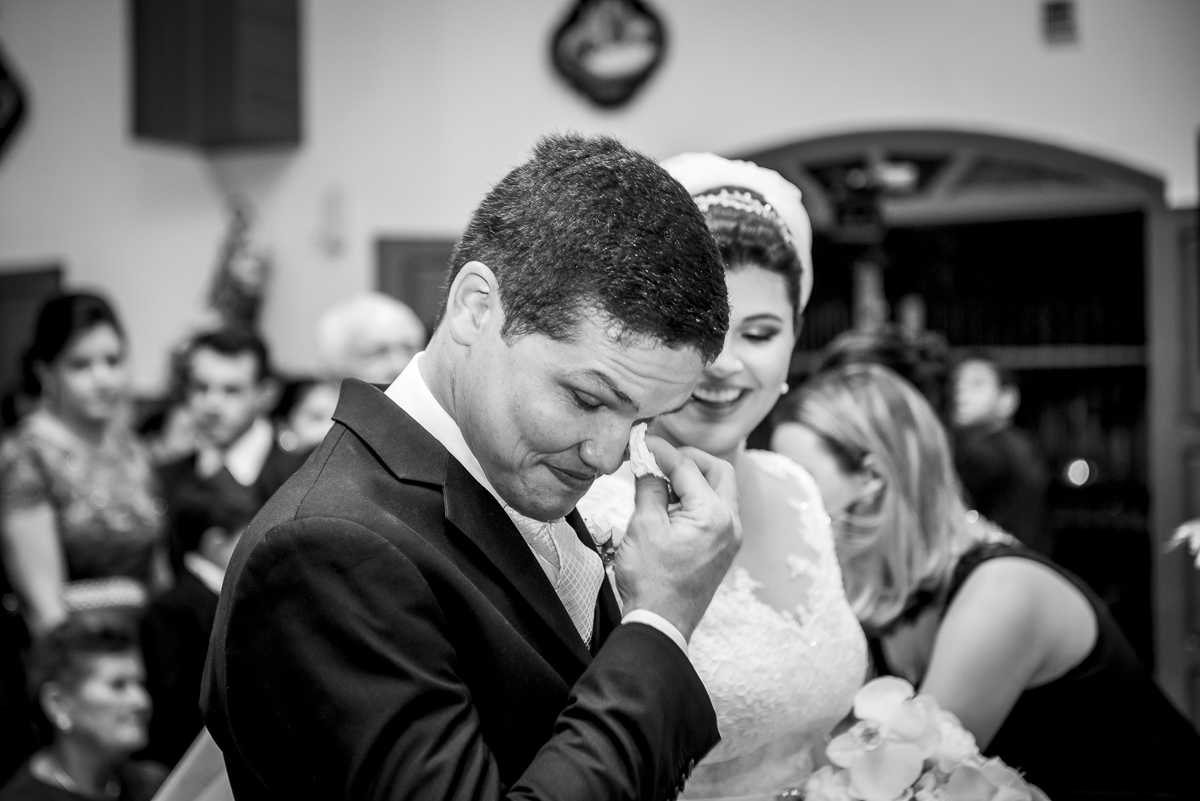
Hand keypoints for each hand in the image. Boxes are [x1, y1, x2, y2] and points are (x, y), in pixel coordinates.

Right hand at [614, 435, 740, 640]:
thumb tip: (649, 464)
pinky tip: (670, 505)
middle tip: (660, 459)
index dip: (662, 451)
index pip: (688, 467)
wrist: (660, 623)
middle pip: (718, 472)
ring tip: (660, 483)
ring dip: (693, 480)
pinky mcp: (723, 549)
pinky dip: (696, 500)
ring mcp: (730, 538)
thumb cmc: (650, 580)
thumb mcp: (643, 526)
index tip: (643, 442)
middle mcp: (731, 524)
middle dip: (689, 459)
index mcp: (713, 515)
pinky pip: (715, 512)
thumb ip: (649, 487)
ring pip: (719, 491)